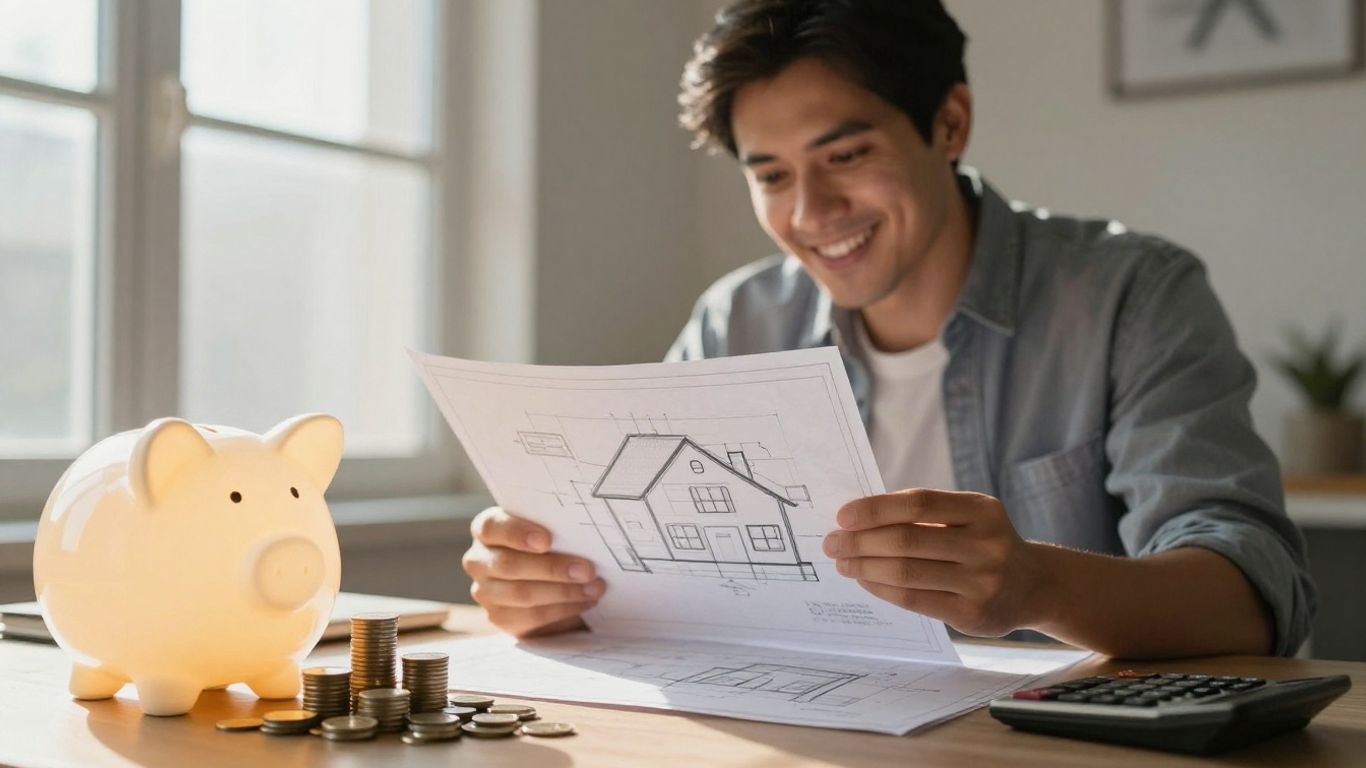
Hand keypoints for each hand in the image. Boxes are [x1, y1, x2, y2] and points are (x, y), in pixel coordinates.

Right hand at [462, 506, 605, 636]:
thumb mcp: (550, 530)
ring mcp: (485, 592)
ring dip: (563, 592)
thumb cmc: (551, 544)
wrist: (548, 578)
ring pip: (521, 594)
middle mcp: (478, 560)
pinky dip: (562, 610)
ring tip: (593, 588)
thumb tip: (584, 535)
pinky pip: (530, 617)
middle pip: (508, 565)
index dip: (517, 533)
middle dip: (552, 568)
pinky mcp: (499, 618)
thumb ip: (556, 527)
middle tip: (586, 570)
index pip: (492, 527)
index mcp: (487, 529)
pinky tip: (584, 602)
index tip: (547, 540)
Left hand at [821, 489, 1046, 636]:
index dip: (876, 508)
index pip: (919, 504)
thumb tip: (858, 517)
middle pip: (907, 540)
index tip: (843, 515)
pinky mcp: (972, 614)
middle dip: (860, 541)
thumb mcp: (969, 516)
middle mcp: (986, 545)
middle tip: (832, 541)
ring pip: (906, 572)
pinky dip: (881, 588)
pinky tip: (865, 579)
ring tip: (843, 561)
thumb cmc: (983, 543)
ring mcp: (982, 582)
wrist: (1034, 586)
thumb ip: (925, 514)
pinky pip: (913, 600)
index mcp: (982, 510)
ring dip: (864, 566)